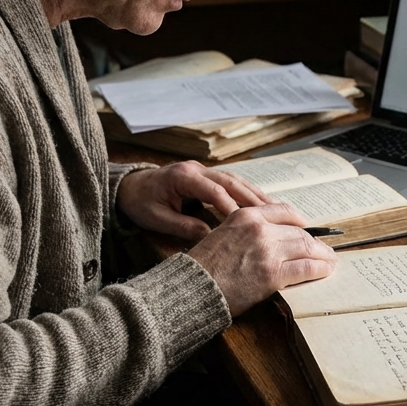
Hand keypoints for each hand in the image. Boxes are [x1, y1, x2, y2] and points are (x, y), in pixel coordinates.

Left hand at [118, 161, 271, 239]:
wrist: (129, 187)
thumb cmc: (140, 203)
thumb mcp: (156, 218)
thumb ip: (182, 226)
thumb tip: (209, 236)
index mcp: (183, 176)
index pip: (213, 190)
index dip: (230, 206)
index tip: (246, 223)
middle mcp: (197, 168)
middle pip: (231, 182)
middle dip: (253, 199)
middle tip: (273, 215)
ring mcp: (204, 170)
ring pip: (236, 180)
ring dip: (256, 195)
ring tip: (277, 211)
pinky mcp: (208, 176)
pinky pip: (233, 184)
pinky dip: (249, 194)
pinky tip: (264, 207)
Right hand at [187, 204, 336, 316]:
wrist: (193, 287)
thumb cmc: (203, 266)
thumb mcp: (222, 234)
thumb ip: (246, 231)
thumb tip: (269, 238)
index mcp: (246, 215)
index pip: (284, 211)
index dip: (300, 222)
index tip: (307, 227)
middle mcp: (260, 228)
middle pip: (299, 231)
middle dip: (314, 242)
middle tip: (324, 250)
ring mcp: (268, 250)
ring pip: (307, 248)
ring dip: (323, 256)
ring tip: (330, 261)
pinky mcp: (274, 273)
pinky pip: (306, 268)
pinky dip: (320, 269)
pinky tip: (325, 271)